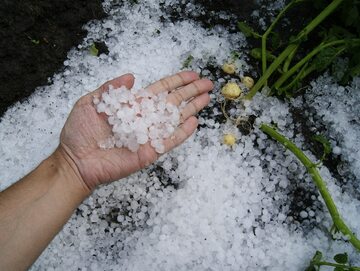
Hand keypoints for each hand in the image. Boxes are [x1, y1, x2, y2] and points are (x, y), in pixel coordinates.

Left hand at [58, 71, 212, 189]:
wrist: (75, 160)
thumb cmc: (79, 132)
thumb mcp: (90, 103)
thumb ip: (111, 88)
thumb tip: (131, 75)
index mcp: (133, 105)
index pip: (160, 90)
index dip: (177, 81)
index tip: (192, 74)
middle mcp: (145, 118)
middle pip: (173, 102)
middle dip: (191, 92)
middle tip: (208, 83)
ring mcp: (149, 135)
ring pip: (175, 119)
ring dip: (192, 108)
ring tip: (207, 98)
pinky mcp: (150, 151)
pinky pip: (169, 141)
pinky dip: (182, 133)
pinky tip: (194, 122)